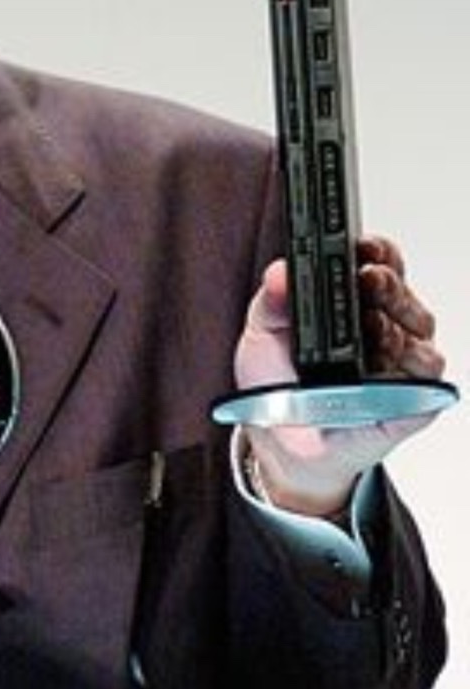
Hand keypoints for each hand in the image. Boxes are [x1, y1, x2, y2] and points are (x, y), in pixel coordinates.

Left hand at [232, 236, 445, 518]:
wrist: (280, 443)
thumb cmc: (277, 382)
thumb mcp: (262, 332)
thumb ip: (272, 299)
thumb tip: (280, 272)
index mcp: (350, 301)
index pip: (377, 262)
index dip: (377, 250)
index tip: (363, 245)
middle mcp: (382, 326)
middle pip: (403, 295)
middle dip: (389, 284)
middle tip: (371, 279)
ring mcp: (398, 365)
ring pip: (420, 336)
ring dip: (399, 326)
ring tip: (374, 326)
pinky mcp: (410, 404)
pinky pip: (426, 384)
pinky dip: (412, 373)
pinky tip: (389, 368)